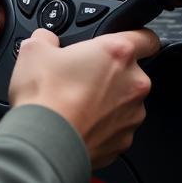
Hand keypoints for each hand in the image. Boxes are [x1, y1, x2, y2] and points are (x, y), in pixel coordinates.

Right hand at [9, 28, 159, 168]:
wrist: (43, 144)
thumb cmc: (45, 97)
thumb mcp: (34, 50)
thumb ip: (47, 38)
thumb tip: (46, 40)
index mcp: (118, 53)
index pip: (147, 38)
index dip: (138, 38)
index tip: (129, 42)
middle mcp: (133, 83)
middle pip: (132, 72)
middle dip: (111, 73)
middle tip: (82, 77)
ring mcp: (132, 115)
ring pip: (125, 102)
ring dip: (108, 101)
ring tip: (77, 104)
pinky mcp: (123, 142)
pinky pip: (117, 128)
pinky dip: (102, 126)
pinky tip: (78, 124)